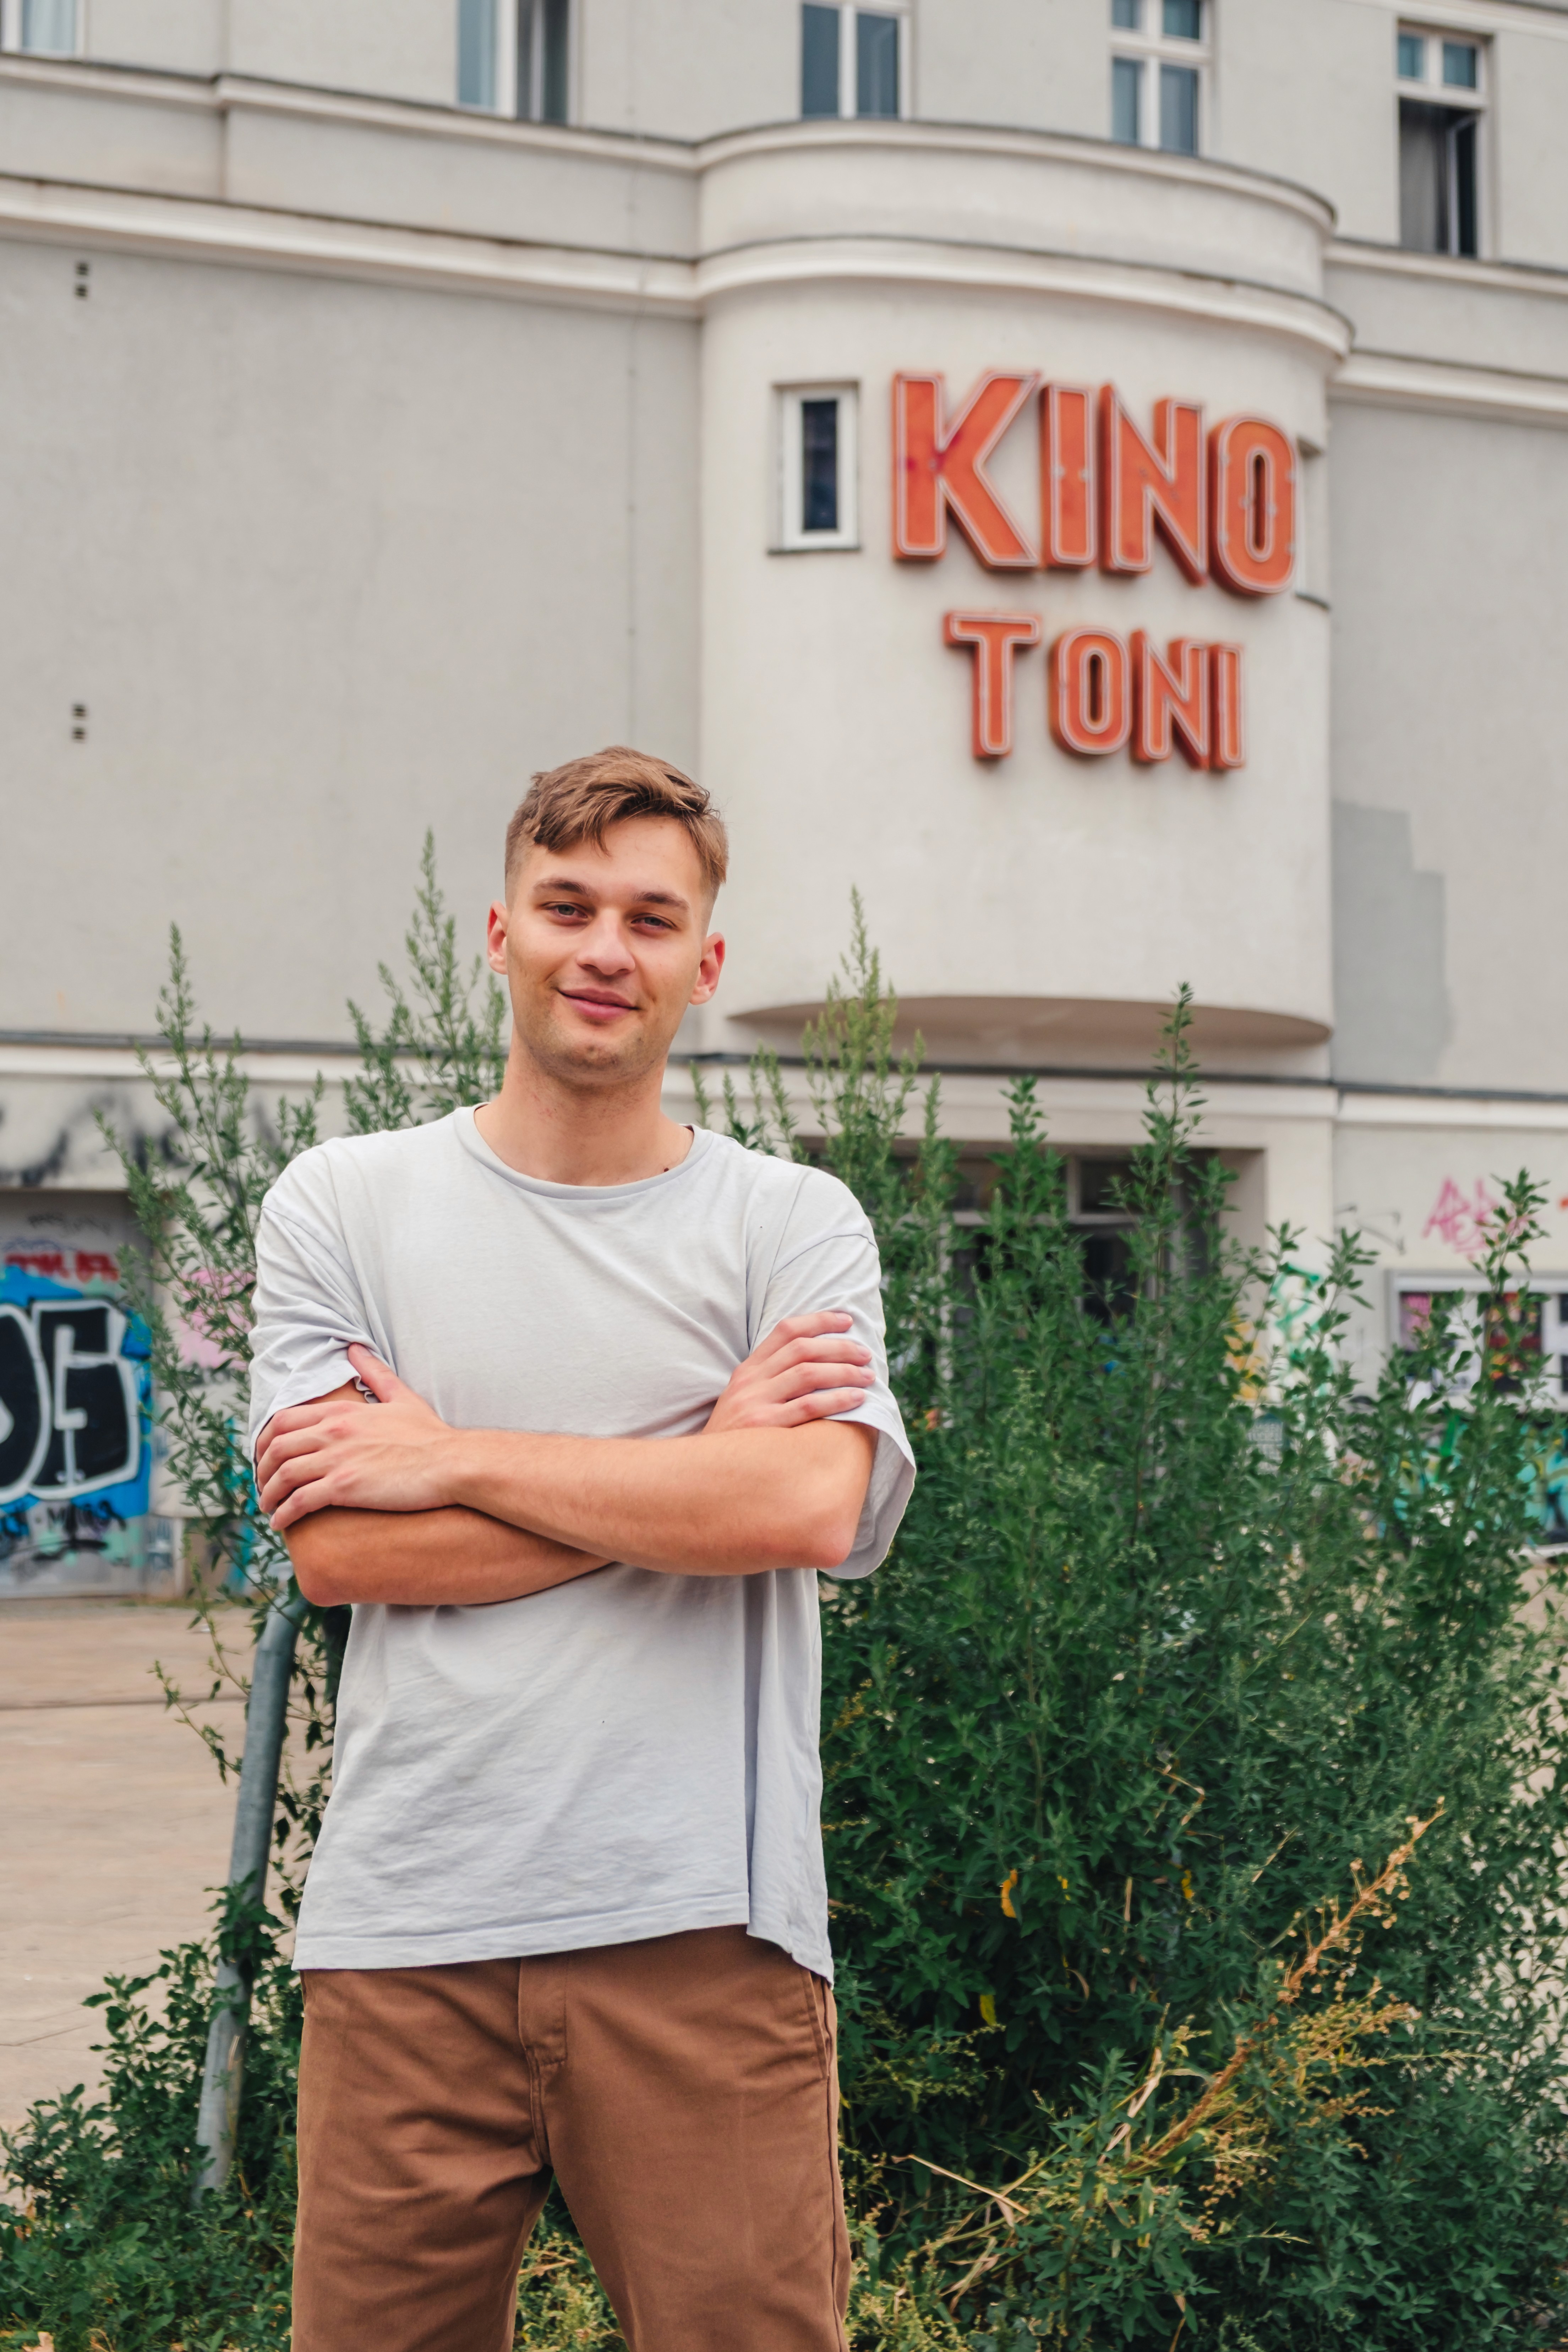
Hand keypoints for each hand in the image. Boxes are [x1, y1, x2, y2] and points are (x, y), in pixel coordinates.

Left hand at [256, 1346, 455, 1529]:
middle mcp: (333, 1431)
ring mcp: (337, 1459)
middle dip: (261, 1469)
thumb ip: (375, 1372)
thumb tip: (355, 1347)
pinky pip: (300, 1501)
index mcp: (342, 1411)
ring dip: (268, 1494)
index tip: (263, 1457)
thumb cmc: (431, 1435)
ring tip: (268, 1508)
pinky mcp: (345, 1486)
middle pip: (275, 1447)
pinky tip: (281, 1523)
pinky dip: (284, 1513)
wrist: (452, 1463)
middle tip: (262, 1485)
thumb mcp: (402, 1397)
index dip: (264, 1441)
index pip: (283, 1420)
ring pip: (283, 1475)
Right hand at [704, 1312, 873, 1433]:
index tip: (847, 1320)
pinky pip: (808, 1406)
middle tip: (866, 1355)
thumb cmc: (735, 1438)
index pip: (785, 1330)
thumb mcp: (743, 1400)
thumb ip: (771, 1381)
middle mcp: (750, 1381)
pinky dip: (837, 1399)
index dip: (819, 1320)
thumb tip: (817, 1365)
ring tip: (868, 1377)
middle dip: (839, 1347)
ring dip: (844, 1371)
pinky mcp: (764, 1426)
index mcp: (747, 1370)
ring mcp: (755, 1402)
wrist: (704, 1471)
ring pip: (808, 1373)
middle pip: (802, 1349)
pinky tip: (857, 1399)